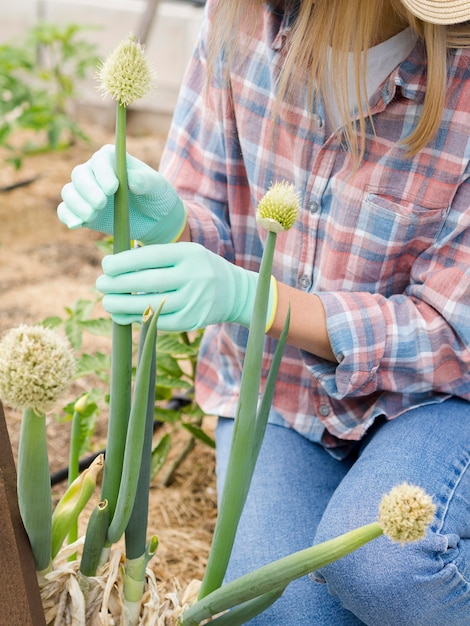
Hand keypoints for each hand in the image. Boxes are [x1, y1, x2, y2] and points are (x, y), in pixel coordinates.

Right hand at [57, 145, 186, 243]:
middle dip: (88, 190)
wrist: (154, 219)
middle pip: (80, 175)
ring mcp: (86, 192)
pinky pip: (66, 211)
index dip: (103, 173)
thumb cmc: (157, 196)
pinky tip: (76, 225)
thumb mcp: (158, 187)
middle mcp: (94, 172)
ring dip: (77, 204)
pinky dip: (68, 217)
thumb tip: (131, 180)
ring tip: (92, 216)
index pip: (100, 160)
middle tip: (101, 204)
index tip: (113, 188)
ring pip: (70, 192)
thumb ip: (146, 181)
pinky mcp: (82, 211)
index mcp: (112, 159)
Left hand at [95, 242, 276, 329]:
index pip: (150, 257)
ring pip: (150, 305)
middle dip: (118, 284)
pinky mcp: (191, 321)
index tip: (106, 265)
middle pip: (147, 282)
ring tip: (107, 302)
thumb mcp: (185, 253)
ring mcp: (193, 301)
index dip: (123, 262)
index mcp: (189, 254)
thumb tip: (116, 268)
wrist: (235, 292)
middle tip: (100, 284)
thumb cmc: (200, 268)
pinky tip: (123, 316)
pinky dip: (137, 319)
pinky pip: (158, 322)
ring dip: (122, 306)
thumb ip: (156, 258)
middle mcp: (193, 277)